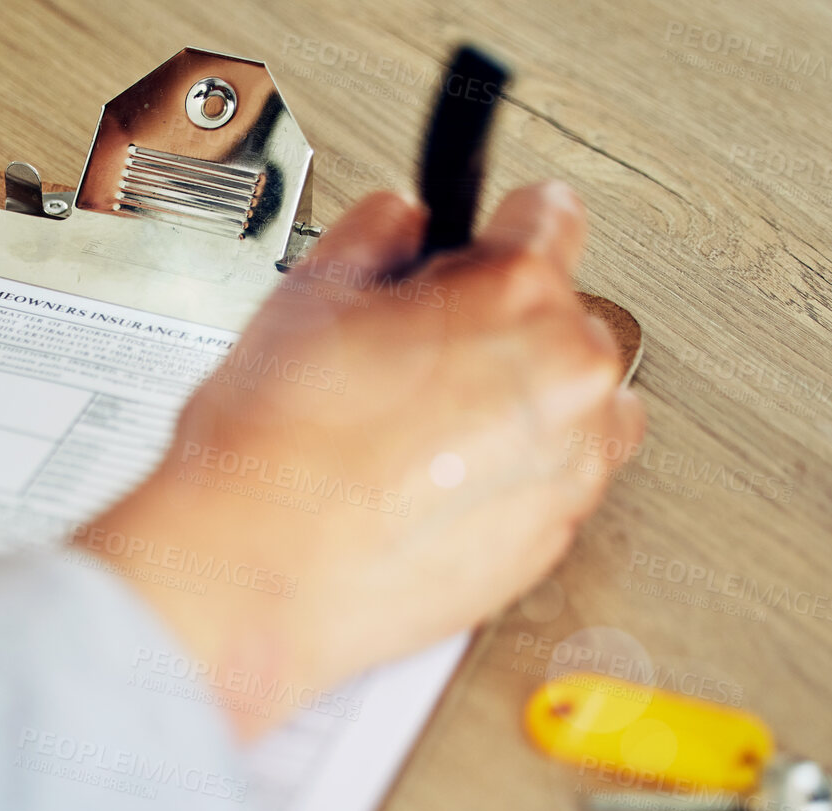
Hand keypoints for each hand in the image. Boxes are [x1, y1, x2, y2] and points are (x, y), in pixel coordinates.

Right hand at [76, 182, 643, 737]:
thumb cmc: (273, 453)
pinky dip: (512, 477)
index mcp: (516, 296)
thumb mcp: (309, 294)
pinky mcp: (551, 541)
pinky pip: (556, 484)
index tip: (482, 245)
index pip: (554, 216)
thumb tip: (400, 226)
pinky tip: (434, 482)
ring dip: (525, 405)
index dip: (499, 227)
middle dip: (502, 328)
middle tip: (420, 356)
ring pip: (578, 408)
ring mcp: (568, 469)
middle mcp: (566, 380)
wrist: (254, 572)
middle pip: (567, 319)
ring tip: (433, 426)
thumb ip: (377, 235)